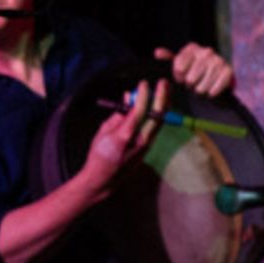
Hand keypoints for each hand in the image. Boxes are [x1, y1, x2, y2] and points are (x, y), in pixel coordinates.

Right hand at [82, 78, 168, 197]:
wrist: (104, 180)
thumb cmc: (99, 154)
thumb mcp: (103, 132)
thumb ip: (118, 116)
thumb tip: (128, 100)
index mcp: (125, 136)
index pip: (139, 111)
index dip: (143, 96)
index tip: (144, 83)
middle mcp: (140, 141)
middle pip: (158, 116)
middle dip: (163, 97)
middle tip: (164, 82)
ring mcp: (146, 145)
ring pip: (160, 121)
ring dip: (163, 104)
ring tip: (163, 90)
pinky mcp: (147, 147)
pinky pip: (154, 126)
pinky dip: (155, 113)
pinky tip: (154, 104)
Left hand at [155, 43, 233, 95]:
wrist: (215, 79)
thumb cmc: (193, 71)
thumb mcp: (179, 64)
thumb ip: (168, 58)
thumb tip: (157, 52)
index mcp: (192, 48)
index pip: (178, 68)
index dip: (178, 77)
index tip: (181, 77)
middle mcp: (206, 51)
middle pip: (190, 78)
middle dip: (189, 85)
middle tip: (192, 84)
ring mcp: (218, 60)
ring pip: (201, 86)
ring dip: (200, 90)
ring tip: (201, 86)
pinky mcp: (228, 71)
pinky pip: (214, 89)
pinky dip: (210, 93)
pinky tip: (210, 89)